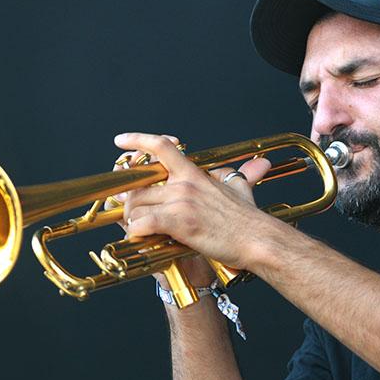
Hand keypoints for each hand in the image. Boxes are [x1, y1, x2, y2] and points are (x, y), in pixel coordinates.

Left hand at [113, 132, 272, 285]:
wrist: (258, 239)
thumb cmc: (250, 219)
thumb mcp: (243, 188)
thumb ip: (240, 174)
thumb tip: (257, 165)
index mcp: (194, 174)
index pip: (161, 147)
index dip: (137, 140)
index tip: (121, 140)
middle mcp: (184, 185)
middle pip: (138, 187)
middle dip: (130, 203)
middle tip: (133, 216)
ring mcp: (181, 203)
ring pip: (136, 207)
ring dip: (133, 222)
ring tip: (140, 232)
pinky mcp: (180, 223)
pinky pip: (143, 224)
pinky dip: (136, 233)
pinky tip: (142, 239)